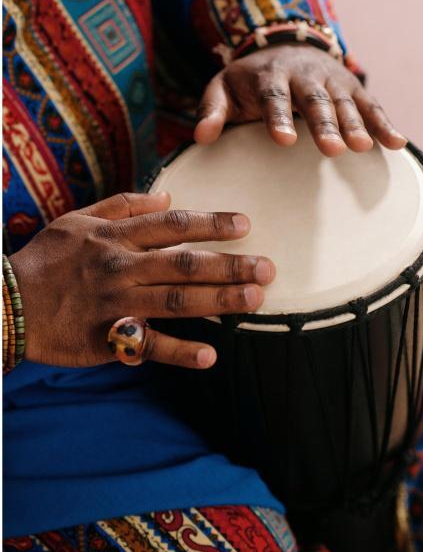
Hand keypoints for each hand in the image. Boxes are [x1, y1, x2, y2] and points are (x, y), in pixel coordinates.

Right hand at [9, 193, 274, 368]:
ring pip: (174, 300)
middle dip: (228, 265)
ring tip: (254, 300)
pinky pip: (147, 346)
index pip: (172, 224)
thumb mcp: (79, 219)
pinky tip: (211, 355)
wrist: (6, 303)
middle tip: (267, 268)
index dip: (210, 223)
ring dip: (217, 301)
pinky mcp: (106, 338)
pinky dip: (179, 351)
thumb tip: (167, 195)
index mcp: (115, 236)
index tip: (245, 224)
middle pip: (183, 263)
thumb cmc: (46, 259)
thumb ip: (123, 206)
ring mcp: (114, 303)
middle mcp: (120, 266)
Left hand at [194, 44, 405, 155]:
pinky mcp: (353, 88)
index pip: (274, 97)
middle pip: (316, 100)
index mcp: (270, 77)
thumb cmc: (249, 81)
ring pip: (346, 102)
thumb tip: (200, 138)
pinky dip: (385, 123)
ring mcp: (332, 80)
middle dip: (325, 124)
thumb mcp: (224, 88)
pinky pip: (371, 106)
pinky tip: (398, 144)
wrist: (284, 47)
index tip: (284, 140)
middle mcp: (305, 75)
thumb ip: (211, 110)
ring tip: (364, 148)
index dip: (279, 118)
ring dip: (356, 124)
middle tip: (333, 149)